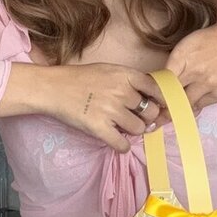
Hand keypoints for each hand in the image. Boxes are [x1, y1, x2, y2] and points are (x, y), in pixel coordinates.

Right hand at [47, 63, 168, 152]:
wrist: (54, 88)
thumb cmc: (80, 78)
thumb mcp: (108, 70)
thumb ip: (129, 80)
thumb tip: (150, 97)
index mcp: (125, 75)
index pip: (156, 89)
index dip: (163, 100)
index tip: (163, 108)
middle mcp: (121, 91)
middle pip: (151, 112)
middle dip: (145, 118)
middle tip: (134, 118)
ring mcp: (111, 110)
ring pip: (138, 129)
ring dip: (132, 132)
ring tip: (120, 127)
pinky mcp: (99, 128)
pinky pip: (122, 145)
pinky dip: (121, 146)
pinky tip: (115, 140)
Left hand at [150, 0, 216, 126]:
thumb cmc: (216, 38)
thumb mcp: (191, 41)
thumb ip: (176, 60)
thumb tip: (163, 79)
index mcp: (182, 56)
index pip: (161, 81)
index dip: (153, 93)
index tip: (147, 101)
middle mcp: (194, 72)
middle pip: (171, 97)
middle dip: (161, 109)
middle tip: (152, 119)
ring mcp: (207, 85)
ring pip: (185, 105)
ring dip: (176, 111)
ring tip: (167, 118)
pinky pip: (201, 105)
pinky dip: (193, 107)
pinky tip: (189, 107)